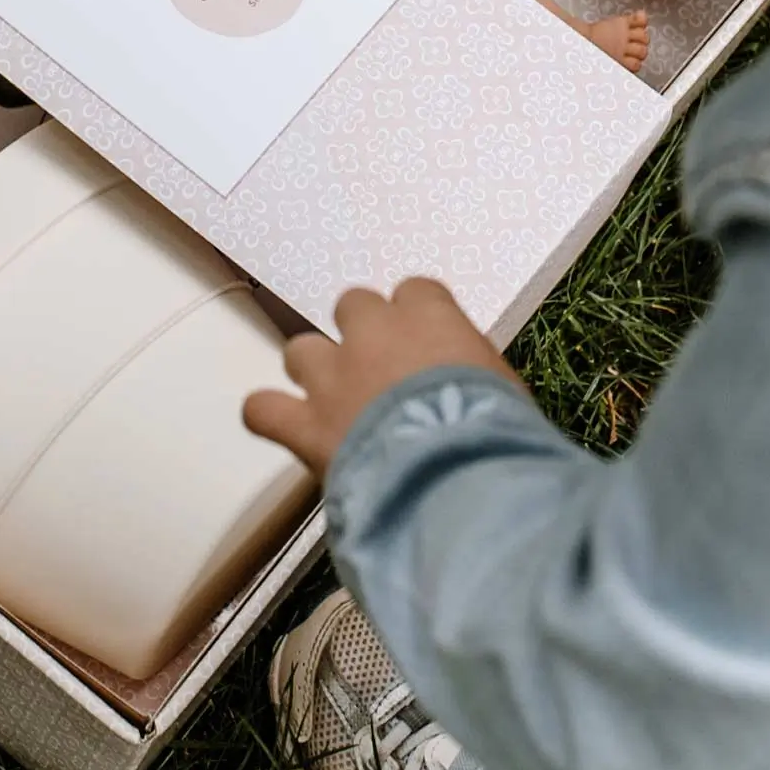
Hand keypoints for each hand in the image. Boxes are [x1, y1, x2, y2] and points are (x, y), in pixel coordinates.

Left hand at [243, 278, 522, 478]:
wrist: (457, 477)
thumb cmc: (499, 434)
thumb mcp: (506, 391)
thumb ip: (472, 373)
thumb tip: (465, 386)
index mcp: (429, 318)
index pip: (416, 292)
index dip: (418, 319)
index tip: (429, 347)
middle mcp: (373, 335)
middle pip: (354, 307)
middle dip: (364, 335)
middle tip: (383, 373)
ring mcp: (332, 377)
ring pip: (302, 350)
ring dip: (316, 371)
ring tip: (334, 402)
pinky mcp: (305, 424)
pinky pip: (263, 408)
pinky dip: (270, 415)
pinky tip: (282, 426)